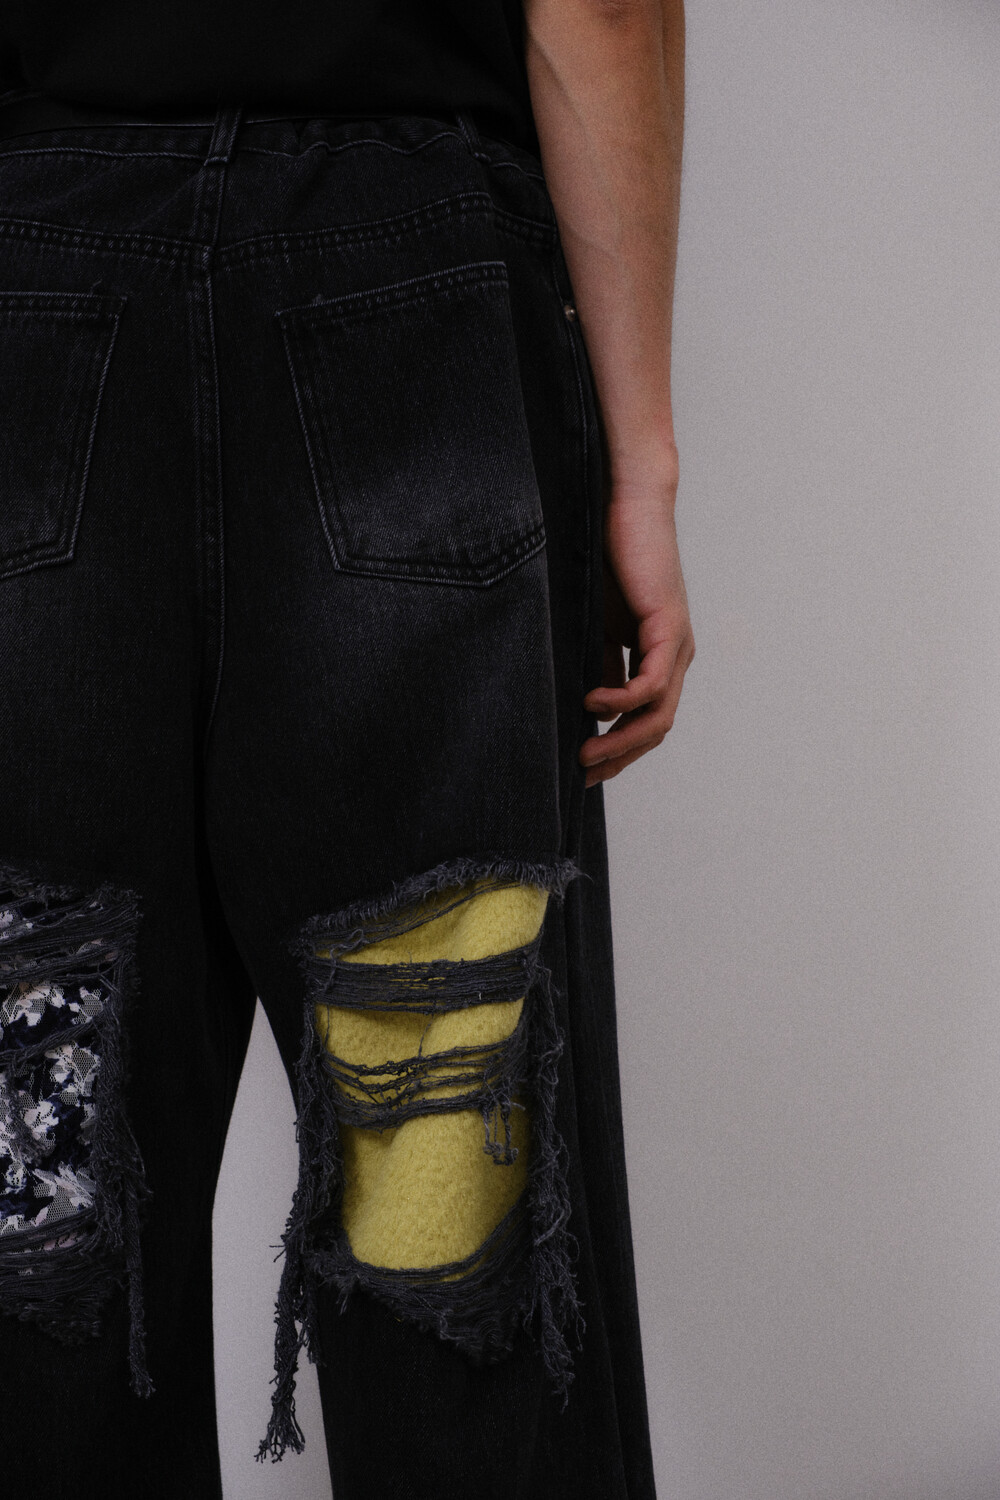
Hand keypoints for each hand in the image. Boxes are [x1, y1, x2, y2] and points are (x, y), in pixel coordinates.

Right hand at [580, 456, 694, 787]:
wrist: (628, 505)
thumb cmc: (611, 556)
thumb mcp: (598, 623)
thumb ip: (600, 663)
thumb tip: (590, 706)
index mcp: (660, 656)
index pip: (646, 720)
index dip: (618, 751)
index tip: (584, 772)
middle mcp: (676, 656)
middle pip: (655, 728)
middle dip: (619, 758)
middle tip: (582, 777)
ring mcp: (677, 645)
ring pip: (658, 715)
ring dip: (621, 741)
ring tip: (584, 753)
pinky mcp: (668, 628)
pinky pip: (650, 684)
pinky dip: (620, 701)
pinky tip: (591, 705)